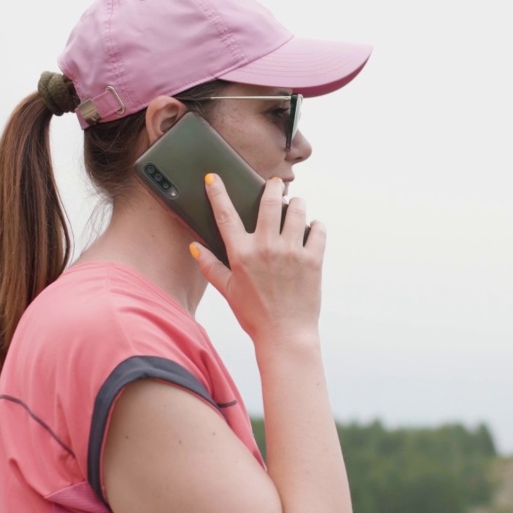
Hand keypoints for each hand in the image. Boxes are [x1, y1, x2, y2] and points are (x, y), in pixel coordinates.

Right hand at [191, 174, 324, 344]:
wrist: (285, 336)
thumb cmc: (254, 315)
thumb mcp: (228, 291)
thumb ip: (210, 266)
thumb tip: (194, 247)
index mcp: (241, 254)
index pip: (225, 214)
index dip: (217, 192)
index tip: (213, 177)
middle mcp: (266, 248)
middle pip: (269, 201)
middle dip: (272, 186)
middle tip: (274, 184)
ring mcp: (292, 252)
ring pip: (297, 209)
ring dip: (296, 203)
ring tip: (294, 206)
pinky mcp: (313, 259)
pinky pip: (318, 229)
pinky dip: (316, 224)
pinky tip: (311, 228)